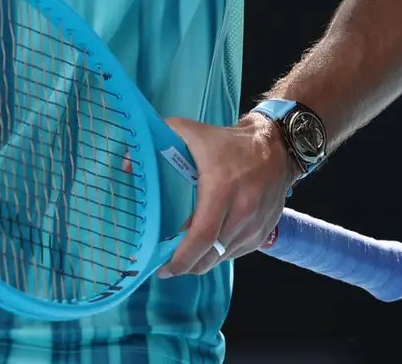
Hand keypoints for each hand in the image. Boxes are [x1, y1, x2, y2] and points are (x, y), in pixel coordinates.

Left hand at [154, 114, 296, 277]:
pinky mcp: (263, 233)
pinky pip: (235, 253)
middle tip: (166, 268)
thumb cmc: (228, 142)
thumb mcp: (191, 132)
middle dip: (187, 267)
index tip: (163, 267)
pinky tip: (206, 248)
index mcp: (221, 189)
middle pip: (211, 255)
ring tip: (183, 258)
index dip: (181, 257)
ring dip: (202, 262)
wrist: (273, 148)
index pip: (202, 235)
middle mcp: (241, 212)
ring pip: (223, 258)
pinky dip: (219, 255)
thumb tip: (127, 164)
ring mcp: (254, 227)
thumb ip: (158, 140)